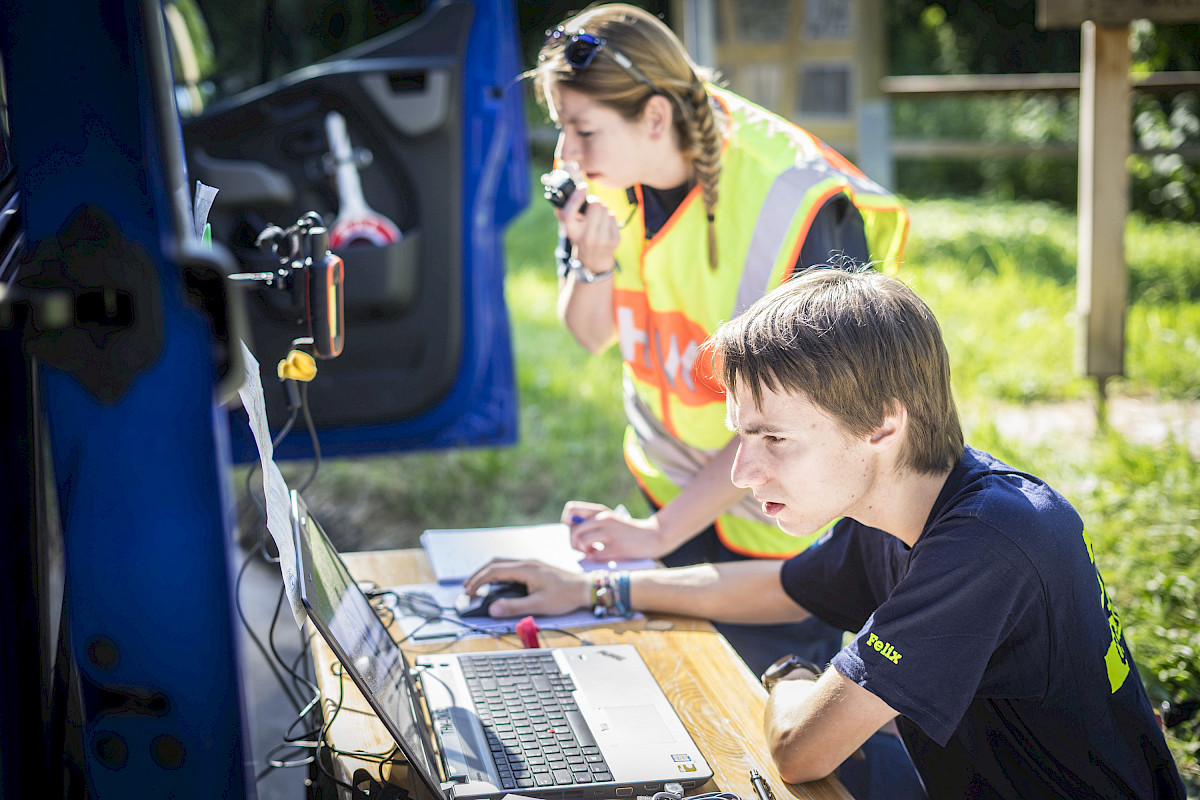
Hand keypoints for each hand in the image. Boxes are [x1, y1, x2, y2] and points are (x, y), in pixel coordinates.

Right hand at [461, 558, 589, 618]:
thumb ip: (514, 607)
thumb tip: (493, 609)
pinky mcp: (535, 568)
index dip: (478, 581)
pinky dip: (498, 573)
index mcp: (525, 568)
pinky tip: (497, 583)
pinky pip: (511, 566)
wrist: (584, 588)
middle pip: (495, 563)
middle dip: (479, 574)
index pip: (494, 571)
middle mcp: (526, 563)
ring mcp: (531, 564)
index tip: (468, 592)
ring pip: (503, 563)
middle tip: (467, 587)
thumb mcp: (538, 605)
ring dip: (488, 572)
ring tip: (478, 584)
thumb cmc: (564, 596)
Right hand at [555, 175, 619, 274]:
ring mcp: (602, 240)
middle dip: (594, 202)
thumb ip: (563, 212)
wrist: (594, 260)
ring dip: (602, 210)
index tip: (583, 187)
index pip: (569, 213)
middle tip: (592, 206)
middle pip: (596, 204)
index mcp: (572, 232)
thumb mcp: (569, 227)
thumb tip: (560, 196)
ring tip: (597, 218)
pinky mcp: (614, 240)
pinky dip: (609, 217)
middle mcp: (586, 237)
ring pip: (606, 209)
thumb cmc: (580, 237)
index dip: (576, 197)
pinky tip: (604, 225)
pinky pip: (613, 216)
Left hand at [562, 501, 670, 560]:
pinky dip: (595, 559)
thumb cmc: (627, 531)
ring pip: (581, 542)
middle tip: (582, 547)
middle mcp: (603, 518)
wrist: (653, 536)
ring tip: (592, 551)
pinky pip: (595, 556)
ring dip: (583, 551)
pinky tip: (602, 557)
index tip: (575, 530)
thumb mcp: (610, 520)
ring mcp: (610, 533)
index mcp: (600, 510)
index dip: (567, 522)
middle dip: (573, 542)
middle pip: (572, 530)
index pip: (570, 509)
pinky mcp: (616, 547)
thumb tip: (571, 535)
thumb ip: (592, 523)